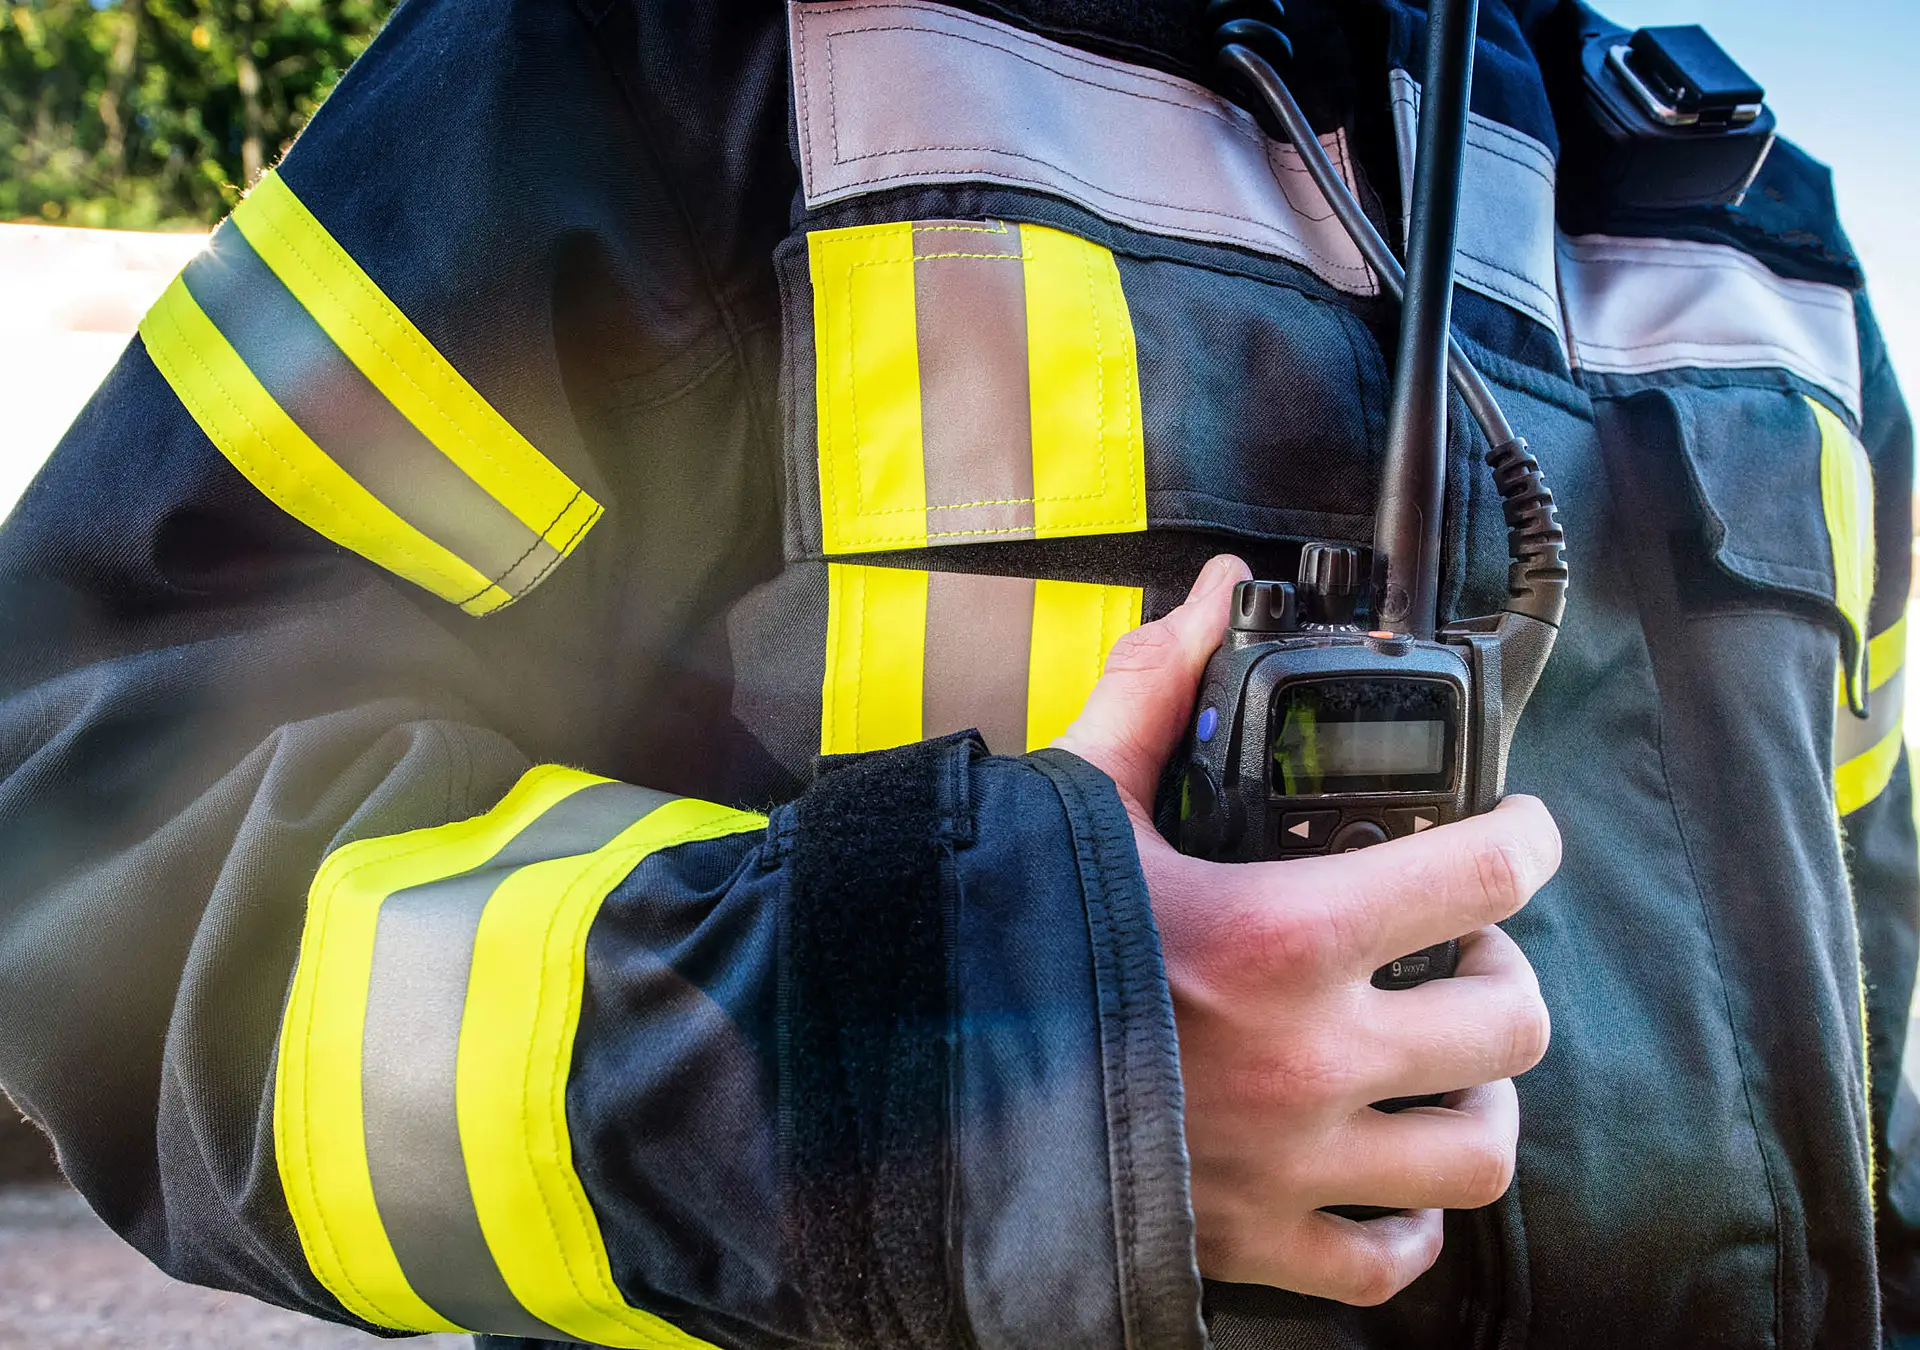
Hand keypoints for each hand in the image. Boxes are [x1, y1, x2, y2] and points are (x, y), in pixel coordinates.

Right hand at [1054, 555, 1557, 1304]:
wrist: (909, 1089)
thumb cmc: (1000, 940)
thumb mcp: (1077, 800)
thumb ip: (1155, 690)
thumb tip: (1211, 593)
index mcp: (1282, 936)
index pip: (1484, 874)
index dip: (1527, 839)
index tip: (1519, 832)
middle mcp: (1312, 1058)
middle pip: (1513, 1024)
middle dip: (1505, 976)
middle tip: (1460, 952)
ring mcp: (1293, 1163)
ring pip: (1479, 1153)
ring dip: (1479, 1099)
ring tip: (1439, 1064)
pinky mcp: (1254, 1242)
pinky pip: (1390, 1260)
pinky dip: (1406, 1221)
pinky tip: (1378, 1173)